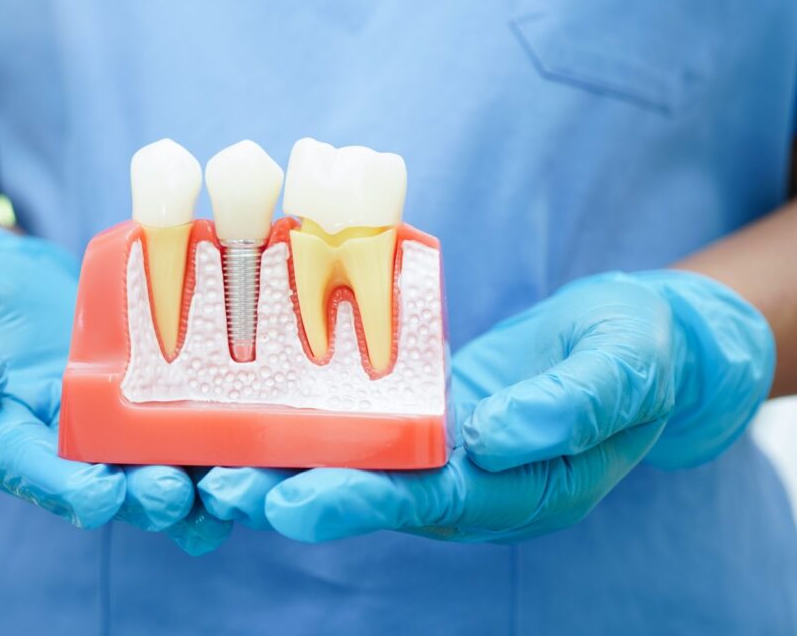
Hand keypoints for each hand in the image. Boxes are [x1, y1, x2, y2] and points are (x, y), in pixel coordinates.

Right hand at [0, 227, 229, 553]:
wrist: (0, 277)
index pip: (29, 470)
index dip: (64, 487)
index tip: (98, 497)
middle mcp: (60, 443)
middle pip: (106, 484)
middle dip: (142, 495)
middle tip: (175, 493)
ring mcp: (110, 421)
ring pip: (155, 464)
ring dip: (194, 481)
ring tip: (229, 484)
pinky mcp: (149, 393)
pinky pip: (184, 421)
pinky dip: (219, 435)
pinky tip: (257, 437)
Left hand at [198, 271, 773, 542]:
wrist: (638, 342)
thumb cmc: (638, 354)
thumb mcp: (623, 368)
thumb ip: (570, 403)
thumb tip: (499, 434)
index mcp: (517, 488)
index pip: (426, 502)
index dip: (355, 501)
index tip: (289, 502)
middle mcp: (466, 481)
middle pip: (369, 493)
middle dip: (292, 493)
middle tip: (218, 490)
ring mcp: (441, 451)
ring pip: (352, 463)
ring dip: (283, 464)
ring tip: (207, 464)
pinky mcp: (423, 413)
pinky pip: (361, 421)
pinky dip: (307, 419)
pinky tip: (250, 407)